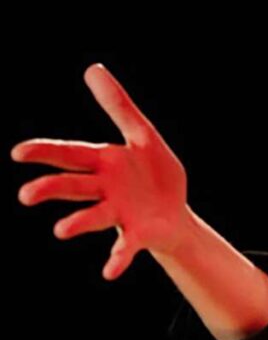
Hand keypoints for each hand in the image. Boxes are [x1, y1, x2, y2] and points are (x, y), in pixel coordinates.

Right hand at [12, 64, 189, 280]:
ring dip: (76, 223)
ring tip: (61, 230)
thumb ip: (118, 104)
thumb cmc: (152, 173)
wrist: (176, 213)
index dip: (45, 153)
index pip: (69, 155)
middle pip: (73, 187)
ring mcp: (119, 214)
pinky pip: (124, 248)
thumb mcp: (141, 134)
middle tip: (26, 195)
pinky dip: (116, 260)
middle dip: (50, 190)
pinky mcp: (137, 235)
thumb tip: (92, 68)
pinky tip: (109, 272)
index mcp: (104, 163)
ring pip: (93, 217)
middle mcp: (105, 190)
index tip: (18, 152)